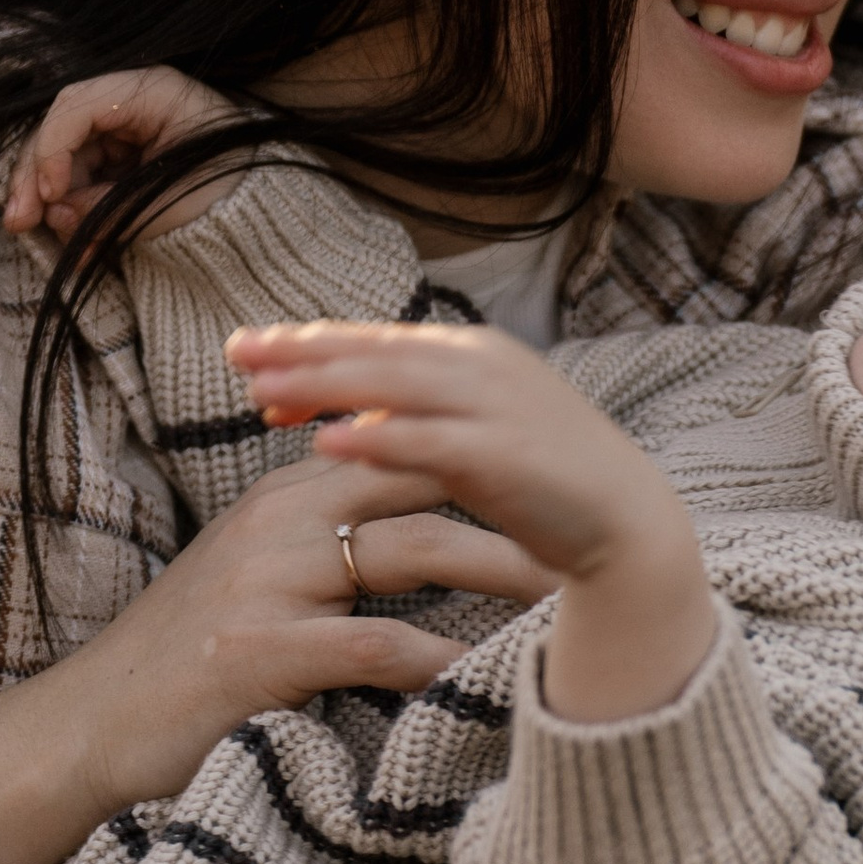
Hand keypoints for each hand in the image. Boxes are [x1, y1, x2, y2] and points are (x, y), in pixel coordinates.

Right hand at [0, 462, 552, 863]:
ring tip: (566, 595)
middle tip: (591, 528)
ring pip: (414, 550)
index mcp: (288, 497)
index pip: (406, 449)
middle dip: (515, 502)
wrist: (81, 729)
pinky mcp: (257, 651)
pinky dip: (439, 660)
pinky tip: (488, 677)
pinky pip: (374, 645)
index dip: (489, 460)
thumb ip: (331, 551)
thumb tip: (423, 541)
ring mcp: (268, 581)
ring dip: (501, 572)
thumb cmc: (182, 665)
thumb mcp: (257, 582)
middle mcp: (281, 519)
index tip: (565, 483)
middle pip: (427, 481)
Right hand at [4, 66, 249, 243]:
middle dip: (35, 176)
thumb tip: (57, 214)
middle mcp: (133, 105)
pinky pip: (86, 182)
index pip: (77, 105)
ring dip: (51, 200)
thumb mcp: (170, 196)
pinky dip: (76, 212)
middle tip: (18, 221)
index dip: (52, 148)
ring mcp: (127, 133)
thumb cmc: (232, 193)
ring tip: (45, 235)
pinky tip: (76, 245)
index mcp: (152, 92)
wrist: (270, 216)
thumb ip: (110, 204)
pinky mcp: (126, 163)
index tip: (49, 193)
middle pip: (62, 130)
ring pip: (67, 159)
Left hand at [230, 320, 712, 721]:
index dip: (310, 342)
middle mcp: (482, 366)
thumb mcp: (470, 436)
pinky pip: (426, 442)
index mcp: (473, 354)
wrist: (627, 522)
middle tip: (235, 353)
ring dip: (323, 384)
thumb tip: (345, 419)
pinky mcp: (505, 455)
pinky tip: (324, 445)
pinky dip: (374, 439)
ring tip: (263, 389)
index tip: (248, 350)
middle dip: (301, 351)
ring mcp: (496, 406)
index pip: (375, 340)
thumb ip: (411, 419)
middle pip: (373, 352)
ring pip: (392, 386)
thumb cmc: (545, 483)